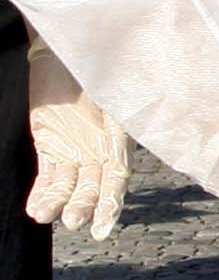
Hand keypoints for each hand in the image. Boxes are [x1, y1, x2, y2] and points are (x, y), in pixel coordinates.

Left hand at [24, 39, 129, 238]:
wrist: (64, 52)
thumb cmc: (95, 69)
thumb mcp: (110, 94)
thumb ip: (117, 125)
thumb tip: (121, 161)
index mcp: (119, 141)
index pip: (117, 179)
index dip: (111, 203)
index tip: (101, 226)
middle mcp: (100, 151)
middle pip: (93, 186)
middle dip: (83, 205)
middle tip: (72, 220)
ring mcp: (75, 151)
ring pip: (68, 186)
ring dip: (58, 203)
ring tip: (43, 215)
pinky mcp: (51, 148)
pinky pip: (48, 177)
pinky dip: (42, 194)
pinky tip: (36, 210)